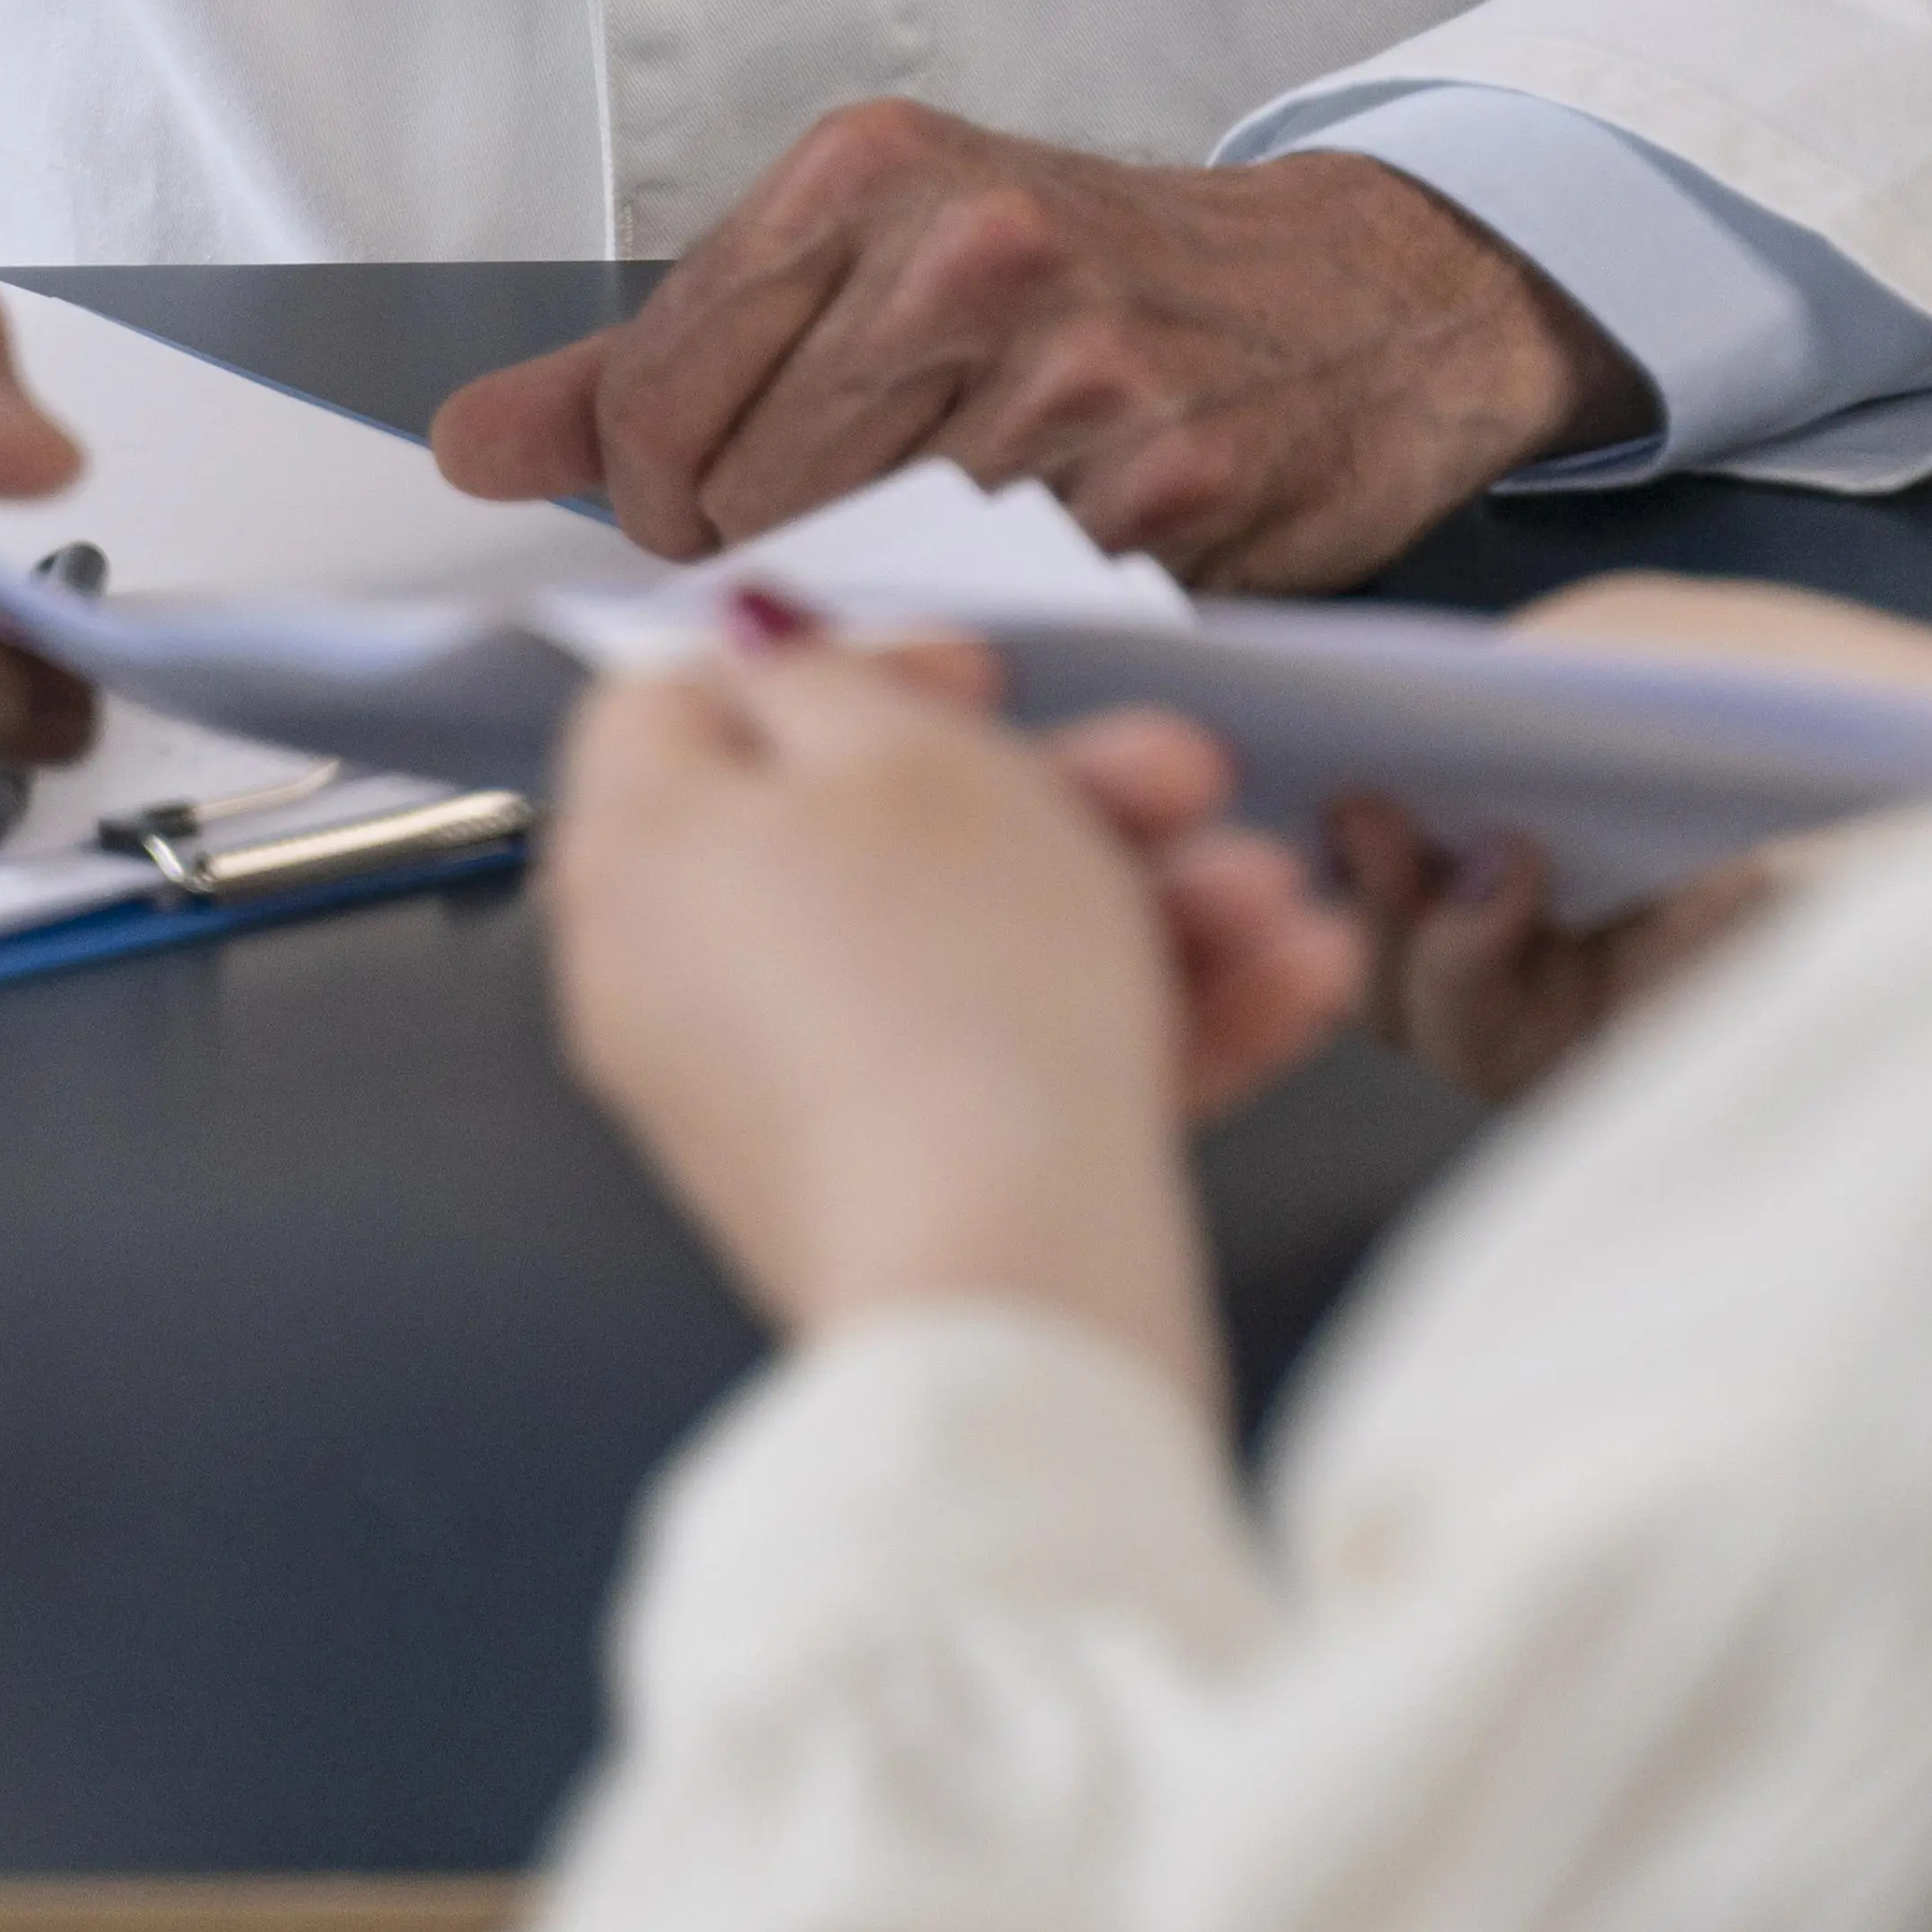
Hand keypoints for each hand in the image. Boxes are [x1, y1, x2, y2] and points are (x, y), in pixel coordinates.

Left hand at [434, 112, 1650, 592]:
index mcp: (868, 172)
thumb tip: (471, 446)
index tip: (710, 500)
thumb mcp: (871, 258)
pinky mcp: (1164, 482)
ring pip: (863, 566)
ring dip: (893, 593)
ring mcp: (1072, 366)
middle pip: (739, 501)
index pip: (647, 400)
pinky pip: (1002, 611)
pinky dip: (1009, 617)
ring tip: (961, 533)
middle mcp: (967, 247)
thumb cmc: (1108, 280)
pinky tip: (1058, 556)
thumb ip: (657, 359)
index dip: (655, 494)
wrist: (1363, 297)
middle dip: (772, 554)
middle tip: (862, 522)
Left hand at [544, 634, 1364, 1395]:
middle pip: (870, 837)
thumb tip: (755, 644)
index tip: (983, 676)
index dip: (845, 665)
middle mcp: (684, 984)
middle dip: (1063, 794)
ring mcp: (785, 1101)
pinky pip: (1007, 1072)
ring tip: (1273, 899)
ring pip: (971, 956)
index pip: (688, 708)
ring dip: (1141, 905)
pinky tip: (1290, 986)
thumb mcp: (908, 756)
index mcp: (641, 857)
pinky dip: (1139, 1024)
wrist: (1010, 1287)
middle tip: (1184, 773)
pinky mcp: (889, 1195)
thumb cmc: (951, 995)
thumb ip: (825, 675)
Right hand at [1337, 580, 1931, 1104]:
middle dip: (1347, 878)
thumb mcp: (1636, 648)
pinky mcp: (1631, 1059)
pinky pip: (1493, 1048)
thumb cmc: (1834, 704)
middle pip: (1380, 931)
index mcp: (1554, 792)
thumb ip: (1502, 683)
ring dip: (1406, 931)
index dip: (1333, 801)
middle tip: (1358, 810)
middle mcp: (1560, 901)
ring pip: (1418, 1007)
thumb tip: (1375, 761)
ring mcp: (1591, 990)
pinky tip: (1515, 884)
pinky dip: (1472, 970)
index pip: (1401, 824)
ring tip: (1455, 848)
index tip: (1285, 749)